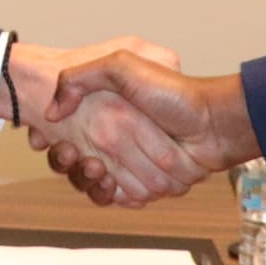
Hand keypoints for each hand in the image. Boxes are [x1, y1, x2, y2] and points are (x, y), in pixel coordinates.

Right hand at [37, 51, 257, 206]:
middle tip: (72, 154)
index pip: (65, 134)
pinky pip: (116, 198)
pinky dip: (110, 196)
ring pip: (93, 184)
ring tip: (94, 168)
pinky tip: (108, 184)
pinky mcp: (142, 186)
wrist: (213, 124)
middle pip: (76, 162)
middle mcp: (115, 139)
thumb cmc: (173, 93)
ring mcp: (128, 164)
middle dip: (70, 163)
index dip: (56, 140)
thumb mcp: (121, 65)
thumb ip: (81, 77)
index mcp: (106, 113)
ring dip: (89, 180)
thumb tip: (52, 112)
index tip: (53, 140)